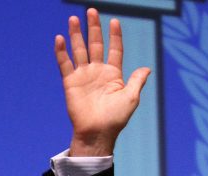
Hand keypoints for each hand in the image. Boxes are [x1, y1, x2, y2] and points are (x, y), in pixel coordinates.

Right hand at [54, 8, 150, 155]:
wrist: (97, 133)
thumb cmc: (116, 118)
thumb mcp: (131, 98)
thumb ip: (136, 81)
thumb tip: (147, 68)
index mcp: (113, 75)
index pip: (114, 50)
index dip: (115, 36)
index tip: (115, 21)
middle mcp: (97, 72)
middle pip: (95, 44)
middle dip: (94, 28)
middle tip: (92, 11)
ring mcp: (83, 76)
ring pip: (79, 50)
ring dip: (76, 34)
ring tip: (74, 19)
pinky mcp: (70, 82)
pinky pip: (65, 63)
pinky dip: (61, 52)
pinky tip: (60, 38)